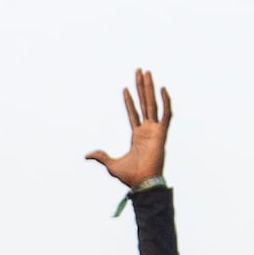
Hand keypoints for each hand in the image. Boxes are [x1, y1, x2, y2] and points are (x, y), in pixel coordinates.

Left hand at [86, 67, 170, 190]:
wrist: (142, 183)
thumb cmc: (130, 177)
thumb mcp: (111, 164)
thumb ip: (101, 156)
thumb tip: (87, 155)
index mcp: (137, 136)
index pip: (133, 113)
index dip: (129, 101)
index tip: (125, 88)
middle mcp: (147, 130)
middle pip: (144, 103)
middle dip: (141, 87)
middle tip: (140, 71)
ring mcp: (155, 131)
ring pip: (152, 104)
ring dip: (149, 88)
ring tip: (147, 73)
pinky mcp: (162, 133)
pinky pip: (166, 114)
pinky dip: (166, 102)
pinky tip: (162, 89)